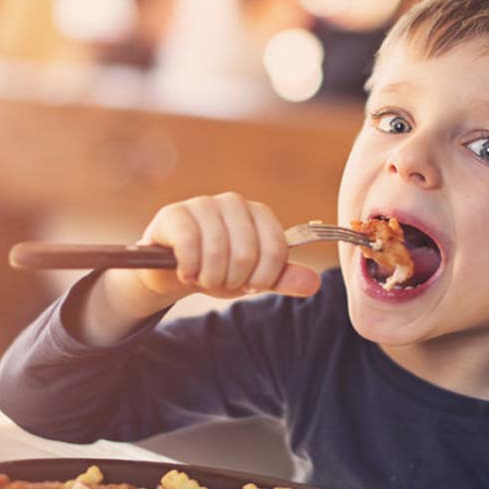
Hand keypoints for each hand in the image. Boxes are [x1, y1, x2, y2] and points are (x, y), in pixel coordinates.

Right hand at [131, 192, 320, 300]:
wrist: (174, 271)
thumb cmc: (219, 270)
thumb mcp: (253, 278)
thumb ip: (282, 278)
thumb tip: (314, 283)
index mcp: (259, 214)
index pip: (277, 249)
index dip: (264, 277)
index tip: (250, 285)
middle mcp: (234, 203)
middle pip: (247, 252)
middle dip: (234, 280)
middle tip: (221, 282)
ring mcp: (202, 204)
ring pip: (218, 249)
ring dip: (210, 277)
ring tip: (203, 277)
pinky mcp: (174, 213)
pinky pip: (189, 243)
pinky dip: (190, 268)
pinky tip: (186, 272)